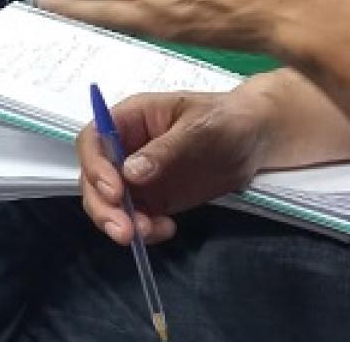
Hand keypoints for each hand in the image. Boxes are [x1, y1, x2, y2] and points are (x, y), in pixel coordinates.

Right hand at [77, 91, 268, 245]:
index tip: (114, 191)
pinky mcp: (155, 199)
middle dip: (103, 206)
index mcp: (131, 120)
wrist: (255, 139)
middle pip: (95, 178)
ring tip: (148, 232)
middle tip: (124, 230)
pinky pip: (137, 218)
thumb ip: (165, 150)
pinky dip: (145, 230)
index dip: (94, 166)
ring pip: (111, 204)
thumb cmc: (226, 118)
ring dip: (121, 223)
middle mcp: (127, 149)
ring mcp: (139, 177)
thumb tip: (131, 173)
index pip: (94, 141)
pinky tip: (166, 230)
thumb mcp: (199, 127)